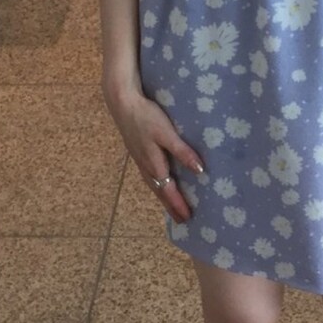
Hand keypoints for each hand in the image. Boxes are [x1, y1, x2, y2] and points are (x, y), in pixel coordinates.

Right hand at [103, 84, 204, 222]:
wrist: (123, 103)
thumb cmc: (146, 117)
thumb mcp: (167, 133)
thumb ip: (182, 152)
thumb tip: (200, 171)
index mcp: (154, 164)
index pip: (169, 190)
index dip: (178, 204)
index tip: (187, 218)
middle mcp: (146, 166)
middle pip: (160, 191)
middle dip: (171, 205)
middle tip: (181, 220)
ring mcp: (139, 159)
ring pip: (153, 184)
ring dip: (163, 196)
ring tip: (171, 206)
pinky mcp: (137, 151)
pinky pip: (149, 175)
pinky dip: (157, 184)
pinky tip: (160, 181)